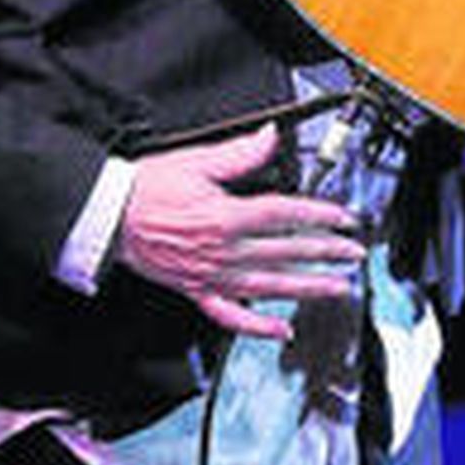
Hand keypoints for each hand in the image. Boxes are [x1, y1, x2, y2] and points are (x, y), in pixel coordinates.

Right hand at [115, 121, 365, 340]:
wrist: (110, 217)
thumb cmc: (149, 187)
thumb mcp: (198, 161)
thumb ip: (240, 152)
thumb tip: (271, 135)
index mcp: (226, 215)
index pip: (285, 215)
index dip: (319, 216)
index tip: (345, 219)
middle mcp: (223, 250)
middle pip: (285, 252)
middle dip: (325, 253)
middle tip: (354, 254)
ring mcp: (211, 275)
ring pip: (268, 286)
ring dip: (306, 288)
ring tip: (336, 289)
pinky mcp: (197, 290)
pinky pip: (231, 315)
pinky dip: (258, 326)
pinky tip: (281, 329)